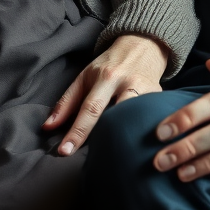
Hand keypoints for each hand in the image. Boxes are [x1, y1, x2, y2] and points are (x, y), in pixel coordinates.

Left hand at [44, 34, 168, 155]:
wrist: (143, 46)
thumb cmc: (109, 65)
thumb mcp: (85, 77)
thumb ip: (66, 102)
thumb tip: (47, 128)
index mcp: (106, 77)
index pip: (90, 108)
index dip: (77, 132)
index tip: (64, 152)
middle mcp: (128, 84)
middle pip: (117, 115)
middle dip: (104, 139)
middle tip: (93, 163)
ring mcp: (148, 92)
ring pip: (137, 119)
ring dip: (126, 139)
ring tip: (116, 161)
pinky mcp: (162, 99)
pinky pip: (152, 121)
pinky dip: (144, 136)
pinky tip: (138, 153)